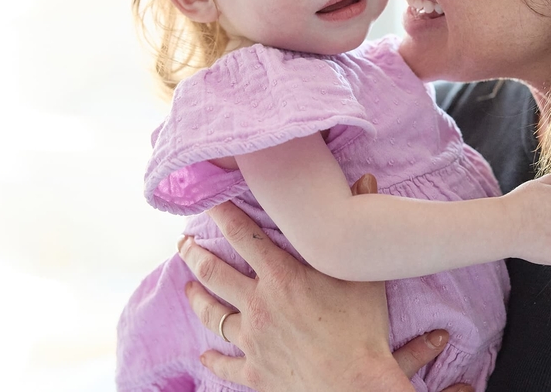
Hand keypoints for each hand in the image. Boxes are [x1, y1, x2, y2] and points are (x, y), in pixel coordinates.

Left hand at [180, 174, 465, 391]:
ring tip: (188, 288)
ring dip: (197, 300)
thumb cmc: (363, 331)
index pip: (243, 236)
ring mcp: (253, 340)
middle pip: (215, 273)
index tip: (207, 202)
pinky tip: (204, 355)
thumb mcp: (364, 274)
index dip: (222, 215)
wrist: (354, 386)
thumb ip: (357, 226)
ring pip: (213, 315)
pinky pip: (226, 364)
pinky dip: (213, 359)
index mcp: (282, 276)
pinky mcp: (255, 373)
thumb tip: (367, 180)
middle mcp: (259, 304)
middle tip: (183, 244)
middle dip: (195, 255)